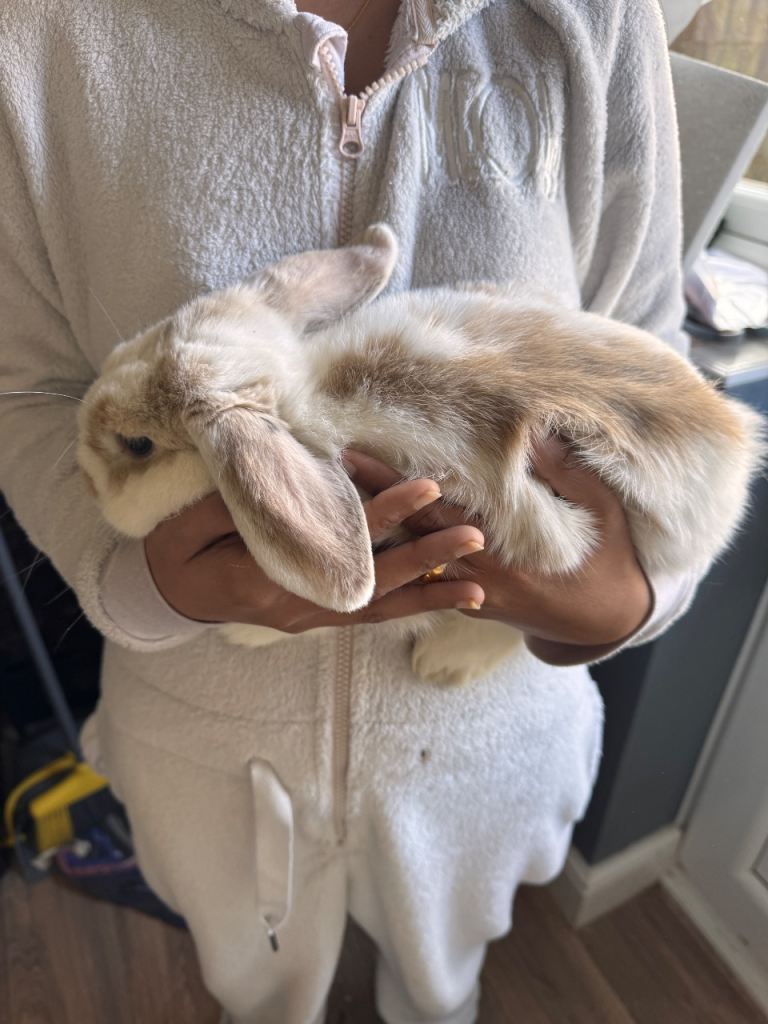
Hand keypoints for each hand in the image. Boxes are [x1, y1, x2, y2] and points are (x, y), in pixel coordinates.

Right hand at [144, 477, 484, 631]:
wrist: (165, 594)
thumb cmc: (176, 550)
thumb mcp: (190, 522)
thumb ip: (244, 503)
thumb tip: (297, 473)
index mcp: (269, 577)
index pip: (339, 540)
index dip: (385, 512)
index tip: (425, 489)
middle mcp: (297, 604)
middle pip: (373, 582)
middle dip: (425, 558)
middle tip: (474, 536)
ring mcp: (307, 616)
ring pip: (378, 609)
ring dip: (427, 594)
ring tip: (479, 586)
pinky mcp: (313, 616)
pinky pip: (367, 614)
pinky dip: (405, 606)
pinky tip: (439, 599)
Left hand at [343, 439, 652, 665]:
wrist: (609, 620)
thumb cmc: (610, 559)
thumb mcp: (603, 511)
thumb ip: (569, 475)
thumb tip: (534, 435)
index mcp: (508, 553)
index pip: (438, 512)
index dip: (395, 484)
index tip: (358, 454)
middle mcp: (481, 578)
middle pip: (413, 534)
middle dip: (373, 500)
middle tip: (331, 466)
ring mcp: (474, 596)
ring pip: (416, 561)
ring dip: (382, 530)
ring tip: (342, 496)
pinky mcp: (473, 606)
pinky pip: (429, 580)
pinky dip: (403, 555)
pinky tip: (378, 531)